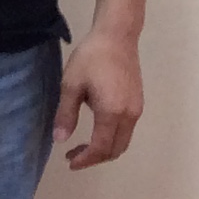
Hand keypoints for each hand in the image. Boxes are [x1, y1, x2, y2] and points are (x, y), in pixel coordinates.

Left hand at [55, 28, 144, 168]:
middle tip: (73, 156)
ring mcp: (137, 109)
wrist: (117, 36)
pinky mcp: (138, 103)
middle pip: (115, 150)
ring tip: (82, 146)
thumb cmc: (91, 57)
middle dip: (94, 158)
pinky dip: (112, 138)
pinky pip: (126, 130)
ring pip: (123, 142)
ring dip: (104, 149)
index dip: (85, 159)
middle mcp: (129, 115)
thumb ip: (66, 114)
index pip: (101, 148)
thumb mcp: (71, 84)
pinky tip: (95, 131)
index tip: (70, 162)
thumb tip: (60, 140)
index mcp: (112, 112)